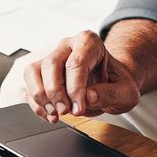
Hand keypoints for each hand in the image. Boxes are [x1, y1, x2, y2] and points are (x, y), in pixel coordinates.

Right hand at [15, 30, 140, 122]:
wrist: (111, 84)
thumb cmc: (118, 84)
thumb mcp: (126, 92)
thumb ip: (112, 93)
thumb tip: (89, 97)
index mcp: (89, 42)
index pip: (77, 63)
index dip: (75, 89)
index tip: (79, 108)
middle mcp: (68, 45)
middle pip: (51, 64)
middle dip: (55, 92)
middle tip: (65, 112)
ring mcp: (52, 57)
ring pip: (33, 71)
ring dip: (40, 96)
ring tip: (56, 114)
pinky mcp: (42, 73)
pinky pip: (30, 86)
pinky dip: (37, 104)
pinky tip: (51, 115)